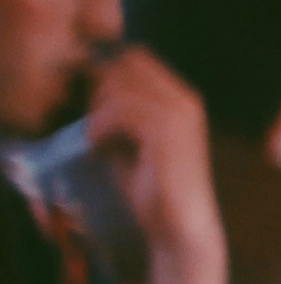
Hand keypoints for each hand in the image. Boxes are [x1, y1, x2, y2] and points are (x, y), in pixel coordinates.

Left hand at [85, 47, 220, 256]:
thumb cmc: (154, 188)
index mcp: (181, 99)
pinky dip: (98, 128)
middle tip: (94, 126)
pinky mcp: (166, 131)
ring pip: (119, 87)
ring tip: (95, 140)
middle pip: (127, 66)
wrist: (180, 225)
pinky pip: (119, 111)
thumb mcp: (132, 143)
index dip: (107, 75)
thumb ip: (118, 116)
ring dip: (97, 112)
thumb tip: (92, 92)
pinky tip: (97, 149)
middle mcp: (185, 99)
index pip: (137, 59)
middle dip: (100, 91)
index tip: (94, 108)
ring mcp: (179, 114)